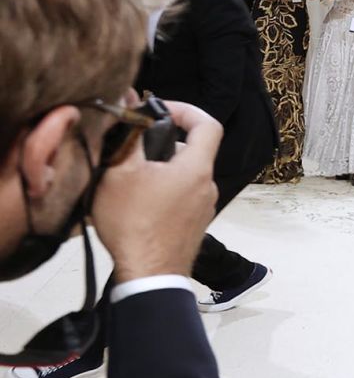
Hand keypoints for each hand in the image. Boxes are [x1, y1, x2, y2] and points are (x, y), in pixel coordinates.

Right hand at [90, 101, 219, 281]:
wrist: (148, 274)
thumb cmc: (134, 224)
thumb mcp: (121, 172)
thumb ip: (130, 135)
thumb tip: (130, 103)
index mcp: (196, 169)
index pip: (208, 124)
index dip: (186, 109)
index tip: (160, 109)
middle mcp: (207, 186)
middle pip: (191, 150)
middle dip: (162, 143)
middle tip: (132, 147)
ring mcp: (203, 208)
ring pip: (184, 175)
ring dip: (159, 169)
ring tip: (128, 177)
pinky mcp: (194, 225)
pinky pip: (181, 196)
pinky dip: (162, 190)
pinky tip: (136, 201)